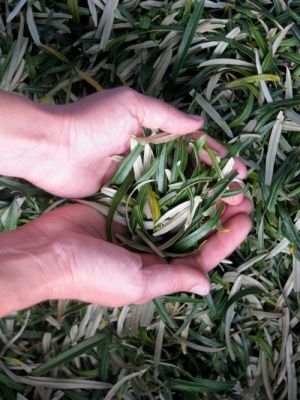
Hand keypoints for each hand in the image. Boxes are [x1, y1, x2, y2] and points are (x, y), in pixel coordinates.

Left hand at [0, 87, 245, 200]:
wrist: (51, 148)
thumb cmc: (90, 121)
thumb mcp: (131, 106)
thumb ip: (166, 116)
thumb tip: (199, 123)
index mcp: (154, 130)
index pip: (193, 144)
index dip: (218, 157)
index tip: (240, 172)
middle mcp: (149, 154)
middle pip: (189, 170)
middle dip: (214, 182)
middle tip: (237, 198)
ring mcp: (138, 176)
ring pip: (174, 189)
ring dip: (197, 199)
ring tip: (220, 213)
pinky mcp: (124, 194)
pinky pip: (153, 203)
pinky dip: (169, 211)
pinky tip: (188, 222)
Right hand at [0, 202, 250, 316]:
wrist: (49, 252)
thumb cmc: (93, 274)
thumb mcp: (138, 283)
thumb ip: (174, 279)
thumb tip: (207, 285)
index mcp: (159, 271)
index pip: (202, 257)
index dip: (225, 240)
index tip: (244, 220)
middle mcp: (153, 250)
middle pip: (194, 232)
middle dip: (218, 216)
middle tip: (240, 196)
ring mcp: (139, 228)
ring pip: (178, 213)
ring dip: (200, 200)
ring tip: (222, 183)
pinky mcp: (125, 209)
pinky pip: (155, 198)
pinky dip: (173, 189)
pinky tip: (189, 176)